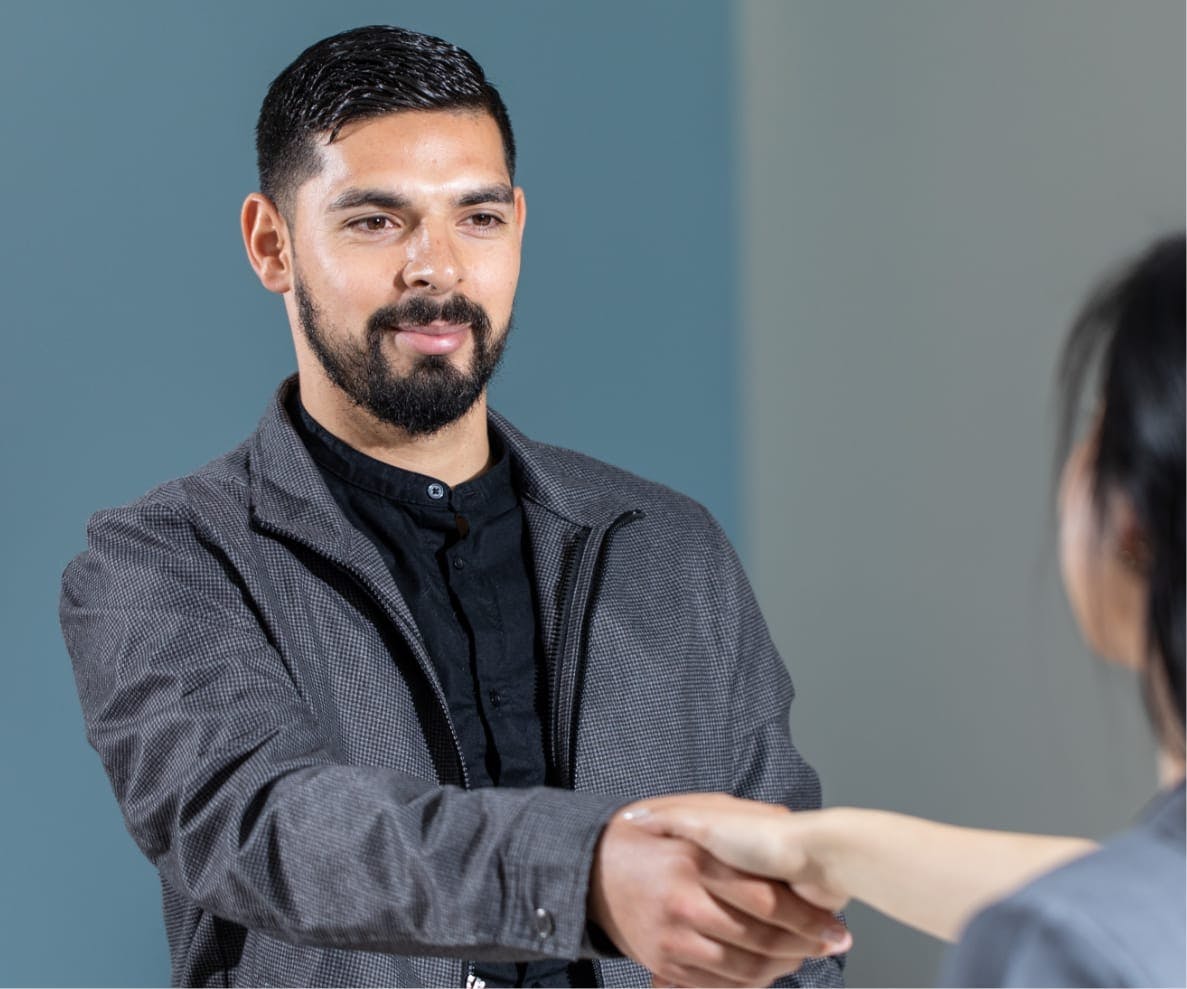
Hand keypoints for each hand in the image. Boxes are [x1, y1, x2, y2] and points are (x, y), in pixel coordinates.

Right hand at [588, 796, 850, 987]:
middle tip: (831, 944)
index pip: (766, 901)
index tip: (836, 923)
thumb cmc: (646, 837)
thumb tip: (788, 820)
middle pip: (761, 940)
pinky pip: (717, 985)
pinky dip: (748, 983)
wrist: (590, 871)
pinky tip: (768, 971)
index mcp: (696, 862)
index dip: (807, 918)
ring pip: (744, 968)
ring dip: (782, 968)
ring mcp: (674, 940)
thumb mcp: (686, 812)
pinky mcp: (664, 964)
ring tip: (804, 957)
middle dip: (805, 945)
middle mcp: (685, 904)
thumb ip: (737, 815)